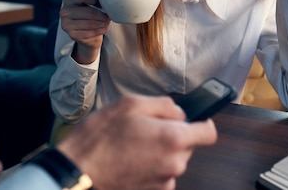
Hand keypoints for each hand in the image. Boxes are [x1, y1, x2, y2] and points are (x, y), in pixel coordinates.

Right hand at [57, 95, 217, 189]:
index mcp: (173, 138)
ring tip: (131, 146)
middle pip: (188, 146)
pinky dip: (149, 167)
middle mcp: (174, 164)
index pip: (209, 133)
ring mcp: (164, 182)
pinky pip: (159, 175)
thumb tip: (179, 113)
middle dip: (173, 136)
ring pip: (172, 161)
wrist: (78, 171)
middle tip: (146, 129)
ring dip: (159, 152)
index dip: (202, 123)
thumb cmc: (100, 138)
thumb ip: (164, 105)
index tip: (193, 120)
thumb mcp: (130, 104)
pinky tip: (128, 160)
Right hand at [59, 0, 110, 63]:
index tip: (103, 3)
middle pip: (87, 11)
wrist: (87, 32)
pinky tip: (105, 28)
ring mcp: (66, 23)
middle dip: (101, 14)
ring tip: (108, 22)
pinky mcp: (71, 34)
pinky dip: (99, 30)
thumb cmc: (91, 11)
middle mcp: (64, 11)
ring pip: (89, 23)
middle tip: (109, 16)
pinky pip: (88, 32)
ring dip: (101, 23)